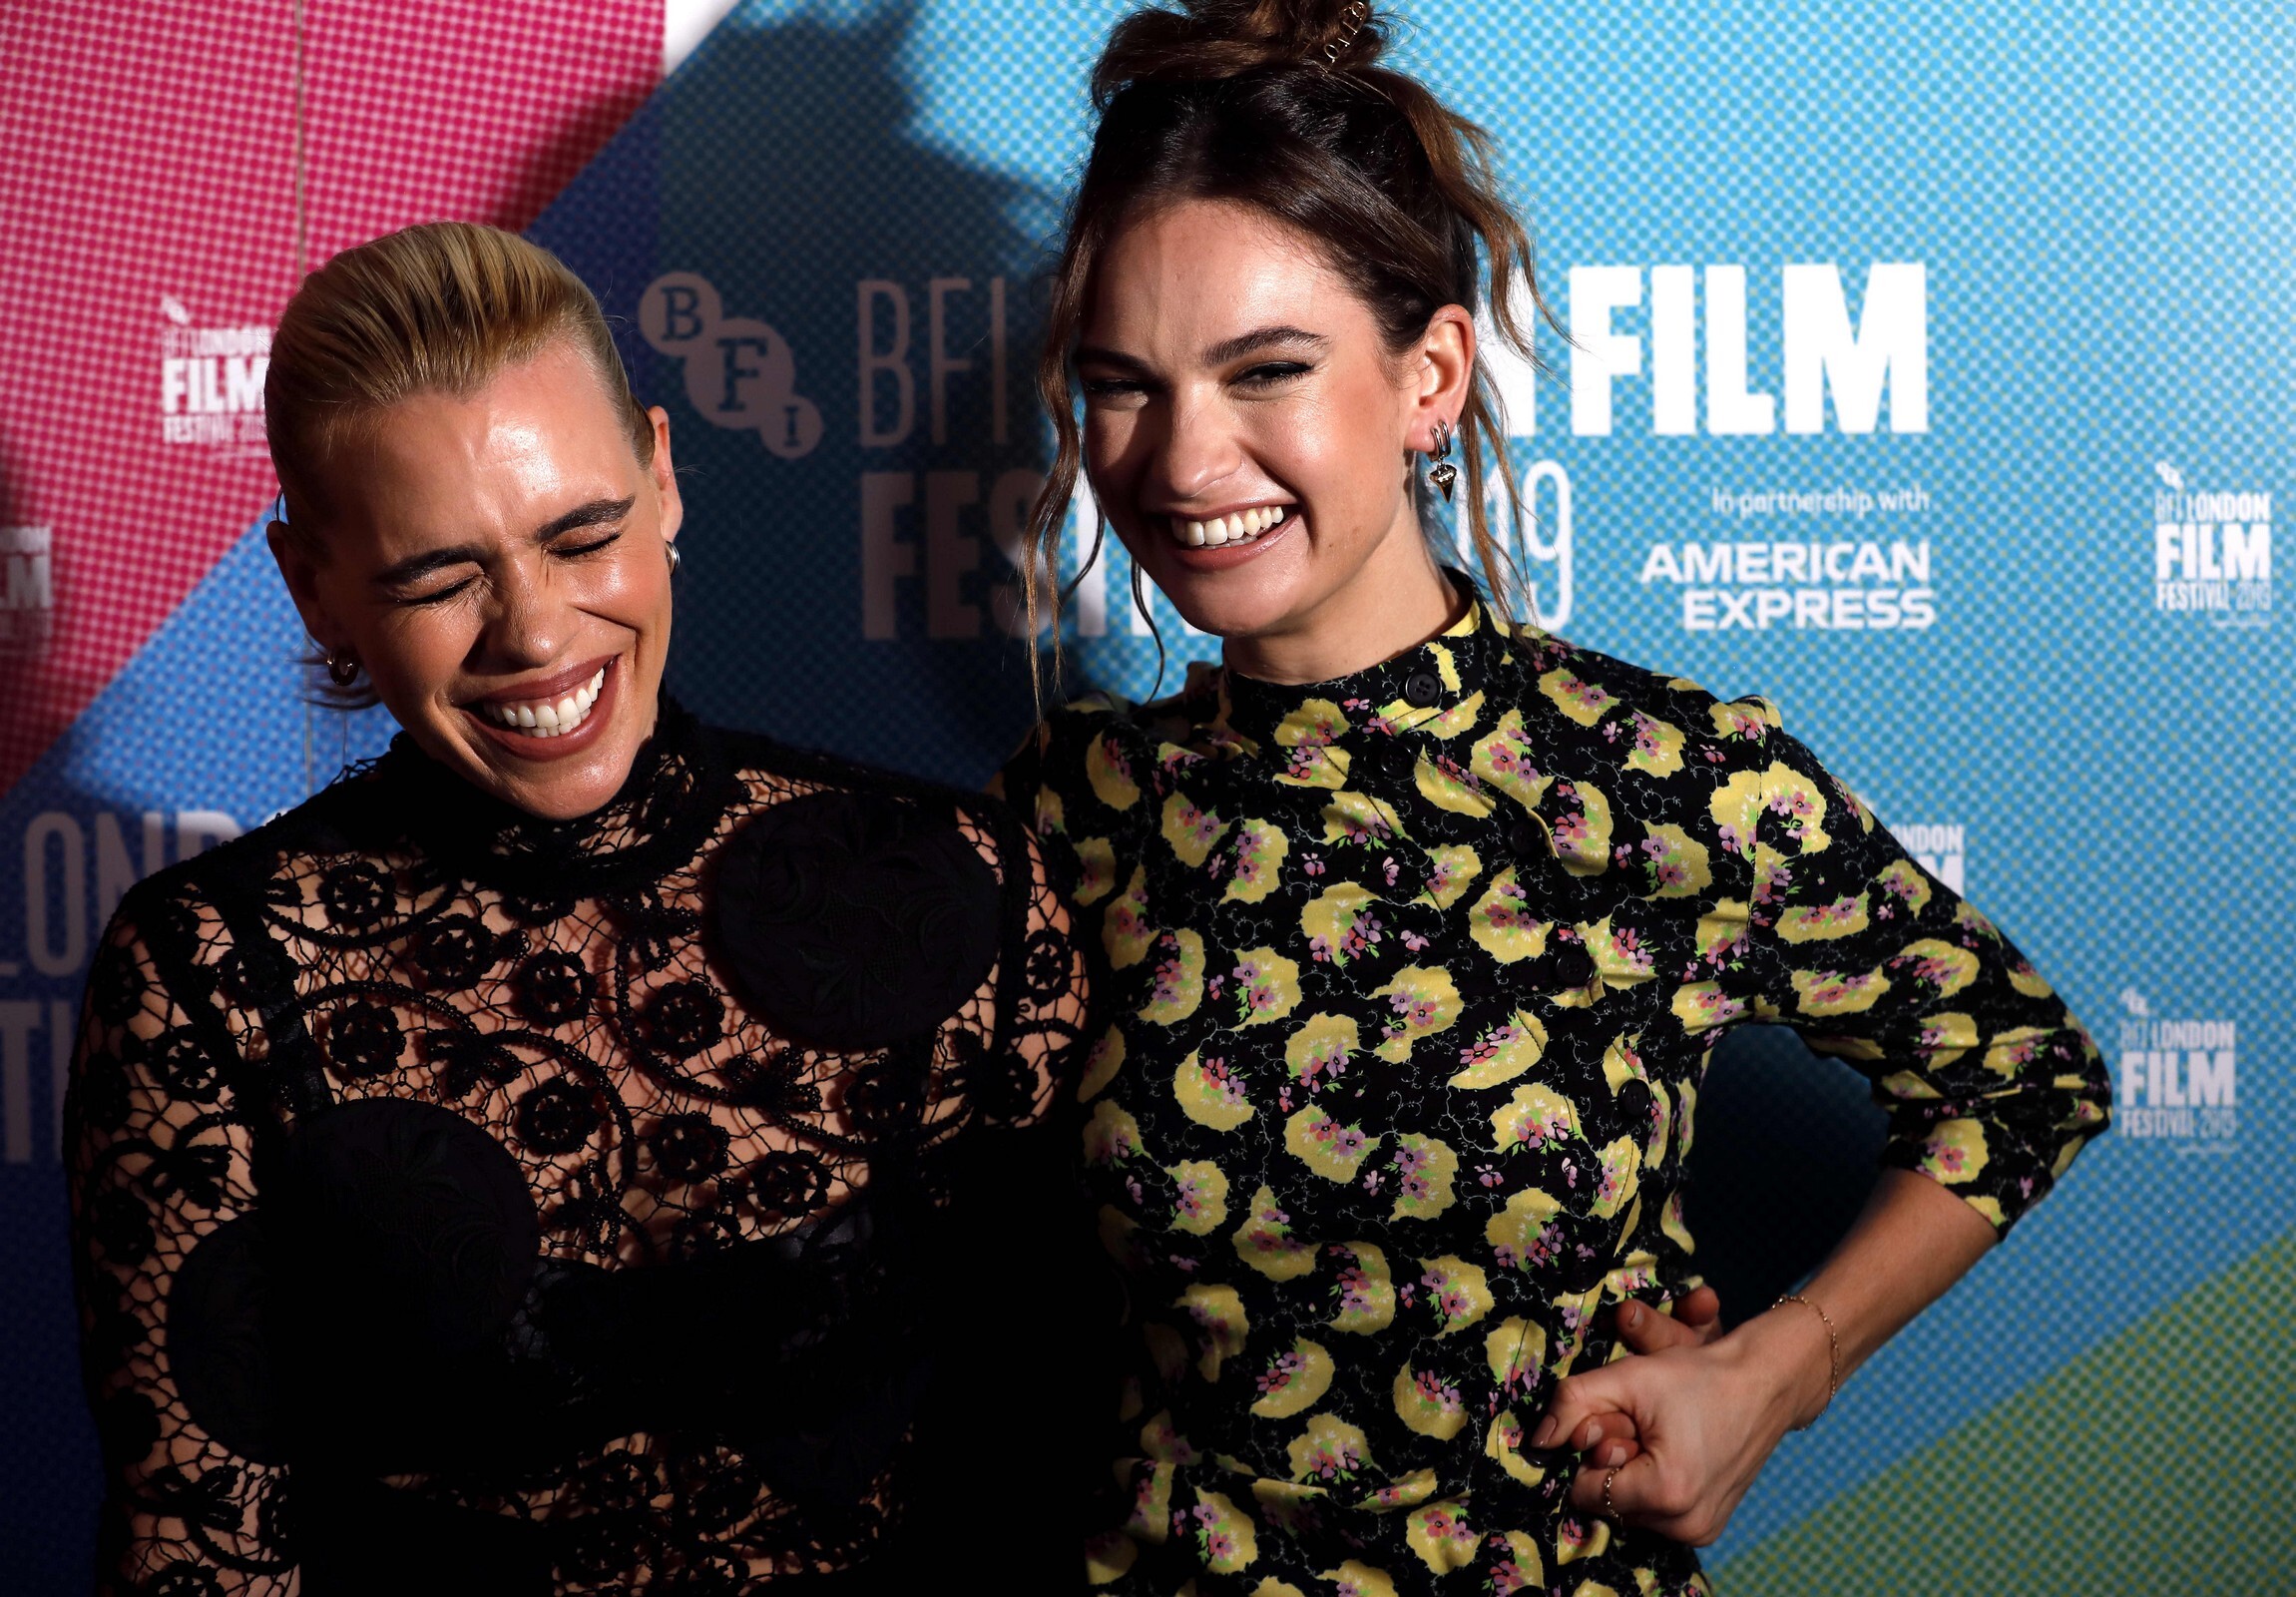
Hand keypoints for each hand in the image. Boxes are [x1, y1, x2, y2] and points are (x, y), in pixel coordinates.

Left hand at [1530, 1300, 1829, 1545]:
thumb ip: (1572, 1403)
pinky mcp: (1708, 1528)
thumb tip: (1537, 1441)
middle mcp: (1685, 1525)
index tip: (1618, 1422)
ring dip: (1632, 1476)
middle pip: (1607, 1503)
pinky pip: (1656, 1515)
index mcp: (1665, 1492)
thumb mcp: (1628, 1378)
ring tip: (1661, 1439)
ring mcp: (1701, 1531)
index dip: (1591, 1452)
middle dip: (1612, 1464)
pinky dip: (1654, 1486)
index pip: (1585, 1490)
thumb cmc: (1698, 1376)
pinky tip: (1674, 1454)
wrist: (1765, 1384)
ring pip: (1630, 1510)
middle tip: (1641, 1426)